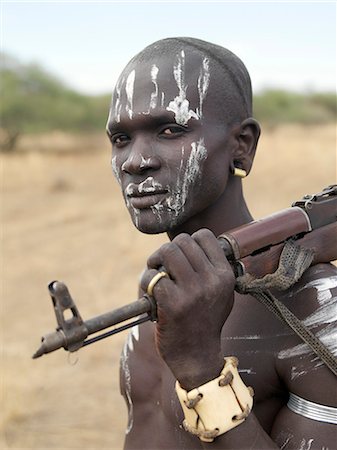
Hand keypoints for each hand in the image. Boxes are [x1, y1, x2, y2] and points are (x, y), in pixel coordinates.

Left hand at [140, 228, 234, 389]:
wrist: (197, 357)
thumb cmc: (206, 321)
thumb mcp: (221, 293)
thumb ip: (212, 268)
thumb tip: (192, 243)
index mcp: (225, 275)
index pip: (204, 235)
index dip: (188, 242)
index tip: (181, 258)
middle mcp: (212, 281)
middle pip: (182, 241)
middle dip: (167, 251)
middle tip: (162, 267)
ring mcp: (193, 292)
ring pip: (168, 251)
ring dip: (155, 261)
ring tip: (155, 276)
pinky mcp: (173, 304)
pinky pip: (154, 277)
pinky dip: (147, 281)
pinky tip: (150, 293)